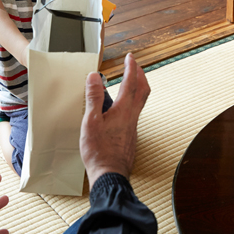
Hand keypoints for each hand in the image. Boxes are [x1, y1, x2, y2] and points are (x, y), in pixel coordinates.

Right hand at [80, 53, 150, 188]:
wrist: (110, 176)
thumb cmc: (99, 152)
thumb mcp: (90, 122)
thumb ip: (93, 98)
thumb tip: (94, 77)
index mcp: (124, 110)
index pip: (131, 82)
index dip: (131, 67)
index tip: (130, 57)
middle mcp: (132, 117)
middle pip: (143, 91)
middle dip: (140, 75)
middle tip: (134, 66)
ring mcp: (133, 128)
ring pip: (140, 103)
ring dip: (137, 88)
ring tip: (127, 83)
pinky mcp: (130, 136)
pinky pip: (134, 113)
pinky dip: (130, 103)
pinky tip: (119, 109)